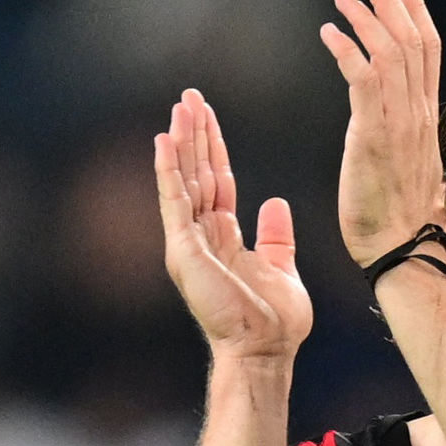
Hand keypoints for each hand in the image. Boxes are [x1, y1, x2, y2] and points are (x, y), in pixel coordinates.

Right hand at [155, 89, 312, 361]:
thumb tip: (276, 203)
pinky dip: (168, 171)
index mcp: (224, 237)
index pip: (218, 181)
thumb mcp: (282, 266)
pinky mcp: (184, 251)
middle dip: (194, 134)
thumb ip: (276, 235)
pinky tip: (164, 141)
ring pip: (184, 180)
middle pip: (197, 173)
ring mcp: (190, 243)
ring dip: (181, 142)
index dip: (214, 147)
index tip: (209, 115)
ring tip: (180, 107)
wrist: (266, 350)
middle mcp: (202, 236)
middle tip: (190, 95)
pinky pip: (174, 202)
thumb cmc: (274, 321)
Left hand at [320, 0, 445, 266]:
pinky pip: (363, 80)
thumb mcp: (407, 166)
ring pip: (390, 52)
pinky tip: (328, 33)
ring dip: (365, 17)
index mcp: (425, 118)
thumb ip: (403, 135)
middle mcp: (416, 114)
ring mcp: (398, 124)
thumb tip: (395, 124)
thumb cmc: (398, 218)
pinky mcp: (372, 136)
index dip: (414, 12)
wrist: (401, 249)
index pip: (427, 51)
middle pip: (412, 40)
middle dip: (390, 0)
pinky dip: (346, 50)